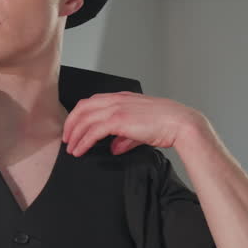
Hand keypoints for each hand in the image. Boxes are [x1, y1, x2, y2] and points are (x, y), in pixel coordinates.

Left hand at [61, 92, 206, 156]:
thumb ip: (125, 138)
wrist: (180, 123)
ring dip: (75, 135)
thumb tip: (114, 147)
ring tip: (71, 148)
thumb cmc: (166, 124)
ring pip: (85, 119)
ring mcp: (117, 108)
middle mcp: (116, 100)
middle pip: (83, 108)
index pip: (92, 102)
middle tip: (66, 139)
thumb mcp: (141, 130)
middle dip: (71, 124)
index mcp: (121, 97)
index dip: (79, 115)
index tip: (74, 128)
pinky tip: (80, 150)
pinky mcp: (119, 120)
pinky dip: (83, 141)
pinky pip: (93, 131)